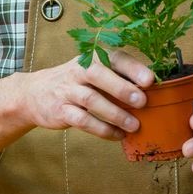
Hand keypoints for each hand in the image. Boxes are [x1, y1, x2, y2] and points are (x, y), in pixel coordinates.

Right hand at [14, 51, 154, 138]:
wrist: (35, 93)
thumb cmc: (77, 82)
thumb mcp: (94, 72)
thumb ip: (119, 76)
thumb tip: (157, 89)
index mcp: (93, 58)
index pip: (114, 57)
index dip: (132, 68)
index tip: (150, 80)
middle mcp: (79, 70)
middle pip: (98, 75)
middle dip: (121, 88)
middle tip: (142, 102)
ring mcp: (67, 90)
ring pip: (91, 100)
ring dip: (115, 114)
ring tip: (134, 125)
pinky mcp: (60, 110)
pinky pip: (82, 120)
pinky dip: (102, 129)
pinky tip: (117, 135)